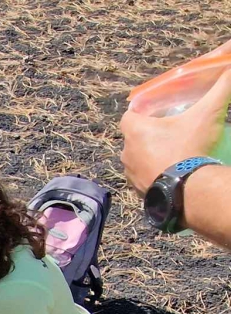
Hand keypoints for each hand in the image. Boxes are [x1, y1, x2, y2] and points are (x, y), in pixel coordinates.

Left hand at [120, 68, 230, 193]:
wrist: (188, 190)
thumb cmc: (191, 148)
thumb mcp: (208, 114)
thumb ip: (221, 88)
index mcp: (135, 131)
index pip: (129, 115)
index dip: (142, 111)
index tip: (158, 111)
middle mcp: (126, 152)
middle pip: (134, 137)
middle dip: (150, 134)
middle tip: (172, 131)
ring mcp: (131, 174)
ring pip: (139, 159)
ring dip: (152, 155)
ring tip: (174, 153)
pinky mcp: (138, 191)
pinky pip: (144, 178)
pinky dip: (155, 174)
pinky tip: (172, 172)